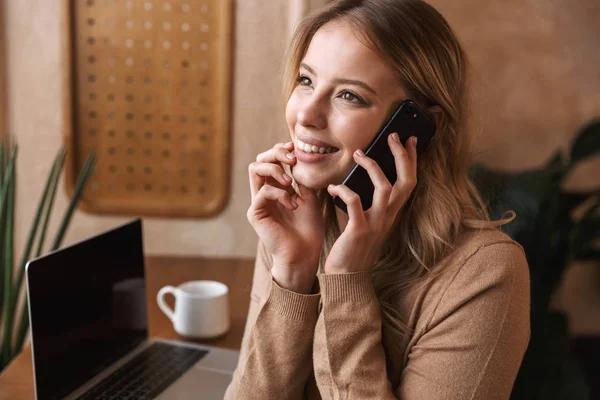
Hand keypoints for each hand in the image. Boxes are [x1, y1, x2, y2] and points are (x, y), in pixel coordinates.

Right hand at [247, 142, 323, 292]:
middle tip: (292, 159)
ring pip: (254, 169)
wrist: (305, 254)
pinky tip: (293, 205)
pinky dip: (280, 193)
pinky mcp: (255, 213)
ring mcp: (258, 202)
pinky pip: (263, 191)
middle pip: (259, 160)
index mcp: (276, 188)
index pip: (270, 160)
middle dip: (275, 153)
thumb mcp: (310, 197)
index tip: (295, 149)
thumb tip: (299, 157)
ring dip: (275, 169)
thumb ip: (302, 179)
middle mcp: (264, 193)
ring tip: (290, 181)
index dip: (280, 150)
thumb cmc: (308, 229)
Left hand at [324, 133, 417, 273]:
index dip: (412, 160)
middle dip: (402, 156)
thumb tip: (359, 176)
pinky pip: (355, 203)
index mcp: (391, 213)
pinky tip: (332, 186)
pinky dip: (344, 190)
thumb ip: (367, 201)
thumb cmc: (352, 246)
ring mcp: (376, 224)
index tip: (410, 140)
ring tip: (358, 154)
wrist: (346, 276)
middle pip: (406, 181)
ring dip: (372, 167)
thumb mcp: (365, 221)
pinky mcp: (359, 230)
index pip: (409, 182)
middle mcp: (389, 217)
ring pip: (385, 188)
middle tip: (393, 135)